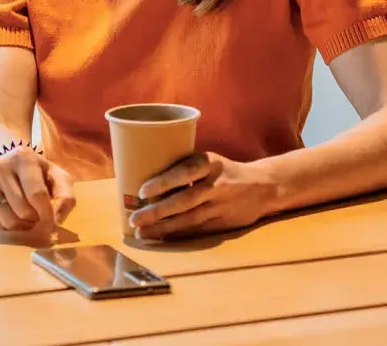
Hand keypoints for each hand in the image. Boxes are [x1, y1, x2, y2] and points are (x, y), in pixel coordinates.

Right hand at [0, 146, 75, 241]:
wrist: (10, 162)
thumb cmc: (39, 173)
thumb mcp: (58, 177)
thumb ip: (65, 197)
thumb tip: (55, 222)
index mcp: (23, 156)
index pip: (37, 195)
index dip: (48, 215)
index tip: (53, 224)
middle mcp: (0, 165)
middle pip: (23, 211)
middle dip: (35, 219)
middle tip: (38, 214)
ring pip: (8, 220)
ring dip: (22, 225)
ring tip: (27, 215)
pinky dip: (7, 225)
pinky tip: (12, 213)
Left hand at [130, 152, 278, 239]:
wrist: (263, 186)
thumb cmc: (222, 169)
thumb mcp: (207, 159)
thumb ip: (184, 167)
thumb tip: (143, 173)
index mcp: (210, 163)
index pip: (185, 173)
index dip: (164, 182)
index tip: (143, 191)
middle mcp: (217, 185)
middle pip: (184, 200)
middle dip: (157, 212)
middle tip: (134, 219)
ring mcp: (222, 206)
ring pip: (189, 220)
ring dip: (164, 228)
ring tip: (142, 232)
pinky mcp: (224, 223)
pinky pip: (198, 231)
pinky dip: (179, 235)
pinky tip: (161, 238)